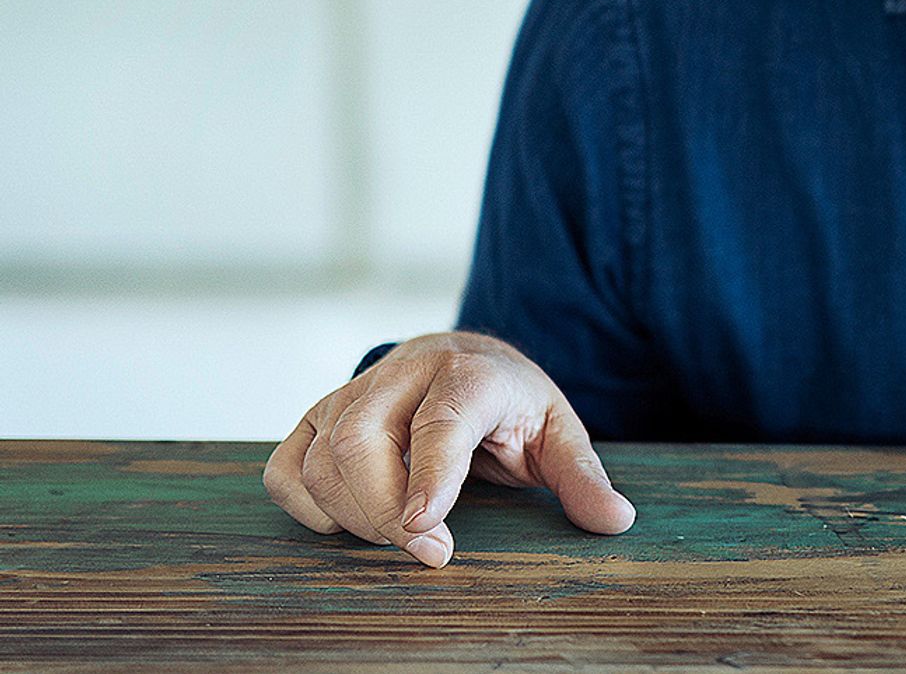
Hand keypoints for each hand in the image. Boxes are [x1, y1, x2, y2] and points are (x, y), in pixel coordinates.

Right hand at [262, 330, 635, 567]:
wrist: (465, 357)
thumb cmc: (510, 404)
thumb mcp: (557, 431)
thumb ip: (581, 475)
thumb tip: (615, 520)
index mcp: (471, 374)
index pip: (441, 420)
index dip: (429, 474)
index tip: (424, 530)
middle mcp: (404, 375)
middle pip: (362, 439)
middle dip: (383, 509)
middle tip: (427, 550)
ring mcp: (353, 393)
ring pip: (321, 456)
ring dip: (352, 514)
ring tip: (401, 535)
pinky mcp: (317, 415)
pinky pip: (286, 465)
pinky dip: (306, 505)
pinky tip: (348, 520)